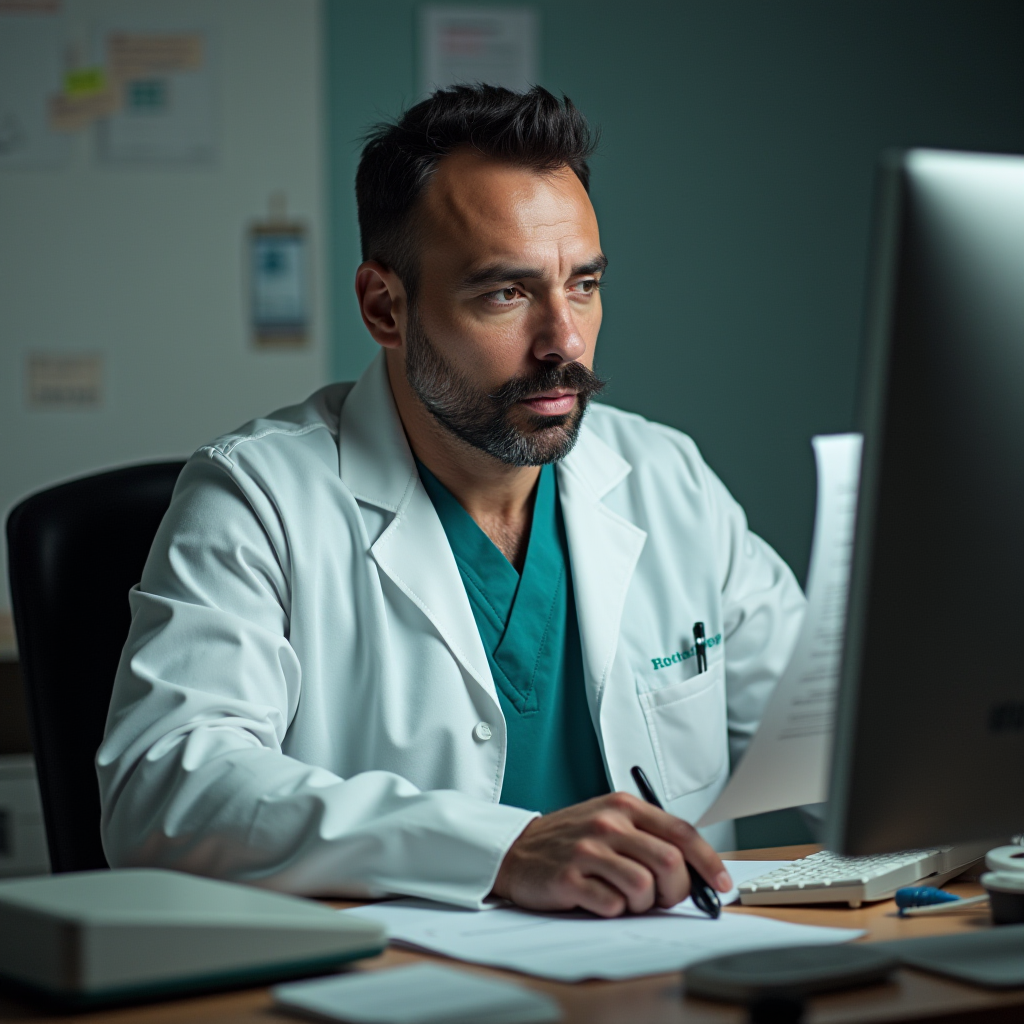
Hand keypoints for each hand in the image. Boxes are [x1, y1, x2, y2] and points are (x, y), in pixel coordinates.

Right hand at [491, 791, 731, 916]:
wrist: (517, 850)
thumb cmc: (572, 840)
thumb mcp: (611, 823)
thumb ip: (649, 838)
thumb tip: (697, 873)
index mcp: (624, 806)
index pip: (681, 832)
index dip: (709, 862)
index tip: (722, 884)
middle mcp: (609, 823)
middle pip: (670, 863)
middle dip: (676, 891)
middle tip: (662, 898)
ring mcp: (588, 850)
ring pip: (644, 887)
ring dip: (642, 903)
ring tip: (624, 897)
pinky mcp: (570, 878)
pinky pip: (613, 906)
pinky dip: (613, 910)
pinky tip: (598, 899)